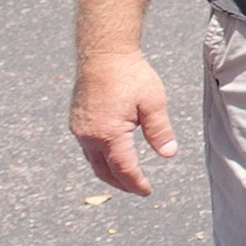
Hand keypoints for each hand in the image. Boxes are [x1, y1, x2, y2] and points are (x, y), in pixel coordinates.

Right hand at [72, 51, 177, 195]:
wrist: (104, 54)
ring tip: (126, 177)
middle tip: (137, 189)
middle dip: (121, 184)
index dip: (136, 183)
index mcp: (109, 134)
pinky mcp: (76, 121)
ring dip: (109, 172)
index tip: (147, 191)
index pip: (124, 168)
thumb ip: (160, 131)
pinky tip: (112, 155)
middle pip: (104, 171)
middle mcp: (89, 135)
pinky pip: (87, 148)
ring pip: (93, 161)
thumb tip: (168, 154)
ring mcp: (79, 129)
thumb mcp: (154, 103)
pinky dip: (100, 158)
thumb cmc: (131, 76)